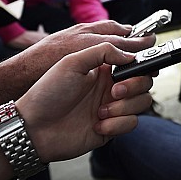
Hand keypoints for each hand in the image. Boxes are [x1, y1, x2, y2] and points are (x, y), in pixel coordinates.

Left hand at [0, 20, 155, 119]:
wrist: (33, 128)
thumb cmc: (47, 92)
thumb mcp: (72, 62)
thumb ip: (103, 52)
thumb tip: (130, 56)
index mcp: (104, 68)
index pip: (134, 62)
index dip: (144, 62)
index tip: (146, 64)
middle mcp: (111, 87)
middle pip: (145, 82)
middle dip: (135, 85)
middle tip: (114, 90)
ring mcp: (113, 107)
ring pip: (142, 102)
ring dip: (125, 107)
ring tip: (100, 111)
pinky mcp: (112, 128)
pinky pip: (131, 123)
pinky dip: (117, 124)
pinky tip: (97, 125)